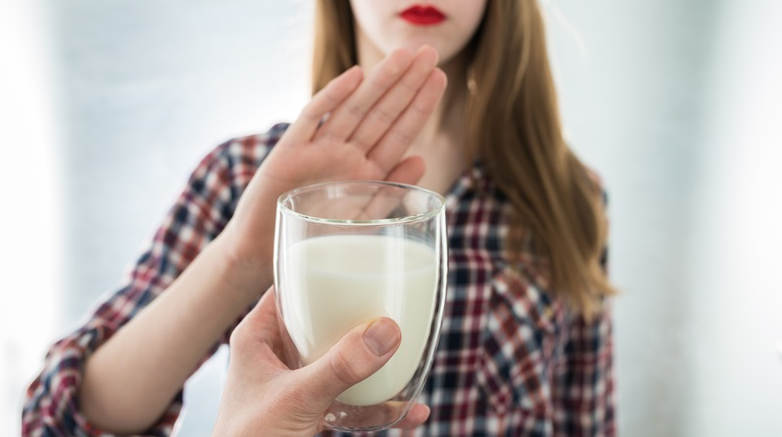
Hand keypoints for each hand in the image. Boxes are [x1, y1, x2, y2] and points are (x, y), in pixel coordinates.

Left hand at [212, 288, 429, 436]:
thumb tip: (386, 333)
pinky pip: (353, 400)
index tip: (359, 264)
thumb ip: (339, 367)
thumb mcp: (295, 398)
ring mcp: (298, 384)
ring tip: (411, 357)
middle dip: (361, 319)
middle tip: (394, 307)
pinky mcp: (314, 412)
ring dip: (377, 364)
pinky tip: (410, 410)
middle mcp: (279, 355)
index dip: (321, 273)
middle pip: (325, 321)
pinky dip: (381, 405)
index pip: (290, 289)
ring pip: (344, 361)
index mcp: (259, 337)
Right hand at [218, 46, 446, 278]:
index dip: (420, 105)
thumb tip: (421, 160)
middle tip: (429, 51)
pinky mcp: (290, 151)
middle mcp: (345, 156)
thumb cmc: (313, 242)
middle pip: (381, 113)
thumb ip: (387, 191)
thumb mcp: (359, 221)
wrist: (265, 253)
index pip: (399, 132)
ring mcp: (319, 150)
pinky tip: (355, 76)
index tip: (440, 77)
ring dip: (379, 82)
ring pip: (354, 110)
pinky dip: (332, 98)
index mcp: (366, 172)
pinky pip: (313, 118)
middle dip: (406, 83)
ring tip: (403, 56)